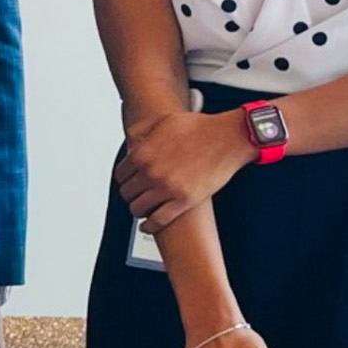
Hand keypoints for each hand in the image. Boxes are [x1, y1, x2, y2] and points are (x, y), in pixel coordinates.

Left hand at [115, 110, 251, 229]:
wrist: (228, 138)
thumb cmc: (200, 128)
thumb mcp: (163, 121)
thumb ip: (142, 131)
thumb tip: (130, 140)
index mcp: (142, 153)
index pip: (120, 175)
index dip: (125, 179)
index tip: (131, 182)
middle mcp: (150, 173)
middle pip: (126, 193)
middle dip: (132, 194)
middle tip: (139, 194)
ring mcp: (166, 188)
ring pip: (138, 208)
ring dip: (139, 210)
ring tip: (144, 208)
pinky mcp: (184, 201)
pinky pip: (158, 221)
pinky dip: (150, 226)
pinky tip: (148, 226)